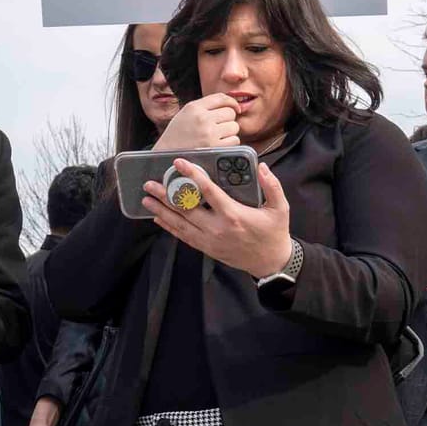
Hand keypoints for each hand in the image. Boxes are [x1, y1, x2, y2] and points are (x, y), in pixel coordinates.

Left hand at [141, 158, 293, 278]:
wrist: (270, 262)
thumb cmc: (274, 233)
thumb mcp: (280, 208)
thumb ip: (272, 186)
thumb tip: (262, 166)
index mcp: (233, 215)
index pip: (207, 191)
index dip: (192, 175)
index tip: (179, 163)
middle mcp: (217, 228)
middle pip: (185, 209)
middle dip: (165, 195)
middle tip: (150, 183)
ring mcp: (210, 240)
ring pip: (179, 224)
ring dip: (162, 210)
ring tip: (146, 199)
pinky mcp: (207, 248)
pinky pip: (183, 237)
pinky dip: (169, 227)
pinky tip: (158, 217)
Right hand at [154, 93, 239, 151]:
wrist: (165, 155)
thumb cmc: (177, 135)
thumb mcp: (185, 113)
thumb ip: (204, 106)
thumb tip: (230, 105)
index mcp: (194, 107)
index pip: (221, 98)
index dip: (232, 102)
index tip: (235, 108)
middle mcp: (202, 118)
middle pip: (230, 113)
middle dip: (227, 120)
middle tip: (218, 127)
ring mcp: (209, 133)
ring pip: (234, 127)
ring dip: (229, 132)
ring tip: (216, 137)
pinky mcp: (215, 147)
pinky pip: (234, 140)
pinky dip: (230, 143)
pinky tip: (219, 145)